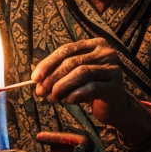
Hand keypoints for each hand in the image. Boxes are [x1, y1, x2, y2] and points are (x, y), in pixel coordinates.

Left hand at [32, 38, 150, 146]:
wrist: (115, 106)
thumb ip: (59, 72)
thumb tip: (36, 79)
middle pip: (73, 61)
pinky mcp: (114, 86)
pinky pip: (90, 88)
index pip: (67, 49)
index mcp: (95, 44)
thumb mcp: (75, 76)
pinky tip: (67, 101)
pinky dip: (74, 95)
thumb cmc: (92, 89)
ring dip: (61, 87)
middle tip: (40, 91)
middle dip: (52, 77)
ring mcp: (112, 68)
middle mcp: (106, 52)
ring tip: (52, 98)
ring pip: (81, 73)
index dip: (48, 63)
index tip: (35, 77)